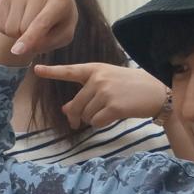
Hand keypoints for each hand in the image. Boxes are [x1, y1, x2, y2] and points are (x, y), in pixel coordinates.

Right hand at [0, 0, 77, 64]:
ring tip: (30, 23)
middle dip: (28, 37)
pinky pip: (1, 24)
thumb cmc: (60, 20)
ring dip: (18, 33)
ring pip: (10, 27)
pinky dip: (9, 28)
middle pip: (23, 28)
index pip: (41, 23)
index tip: (16, 51)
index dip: (29, 38)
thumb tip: (17, 49)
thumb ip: (47, 44)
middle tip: (40, 29)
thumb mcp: (64, 35)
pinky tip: (20, 18)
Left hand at [33, 62, 167, 129]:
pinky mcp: (113, 106)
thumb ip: (85, 94)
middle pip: (76, 105)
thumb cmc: (130, 88)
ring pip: (86, 115)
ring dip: (93, 119)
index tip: (35, 69)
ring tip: (108, 111)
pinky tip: (113, 116)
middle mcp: (98, 79)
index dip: (52, 71)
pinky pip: (97, 121)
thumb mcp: (106, 85)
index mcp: (95, 69)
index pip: (70, 71)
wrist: (157, 91)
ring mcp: (106, 92)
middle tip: (77, 123)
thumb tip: (65, 110)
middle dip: (76, 116)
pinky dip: (102, 123)